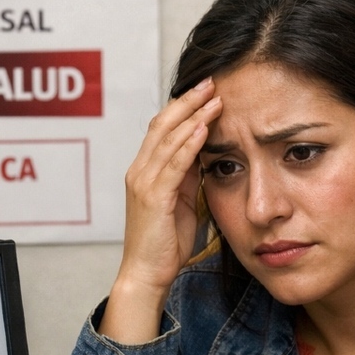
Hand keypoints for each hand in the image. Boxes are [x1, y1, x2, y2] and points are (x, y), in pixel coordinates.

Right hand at [101, 77, 222, 343]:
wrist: (147, 273)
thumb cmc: (165, 244)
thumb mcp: (181, 203)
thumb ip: (188, 178)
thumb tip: (204, 155)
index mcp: (146, 171)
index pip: (161, 128)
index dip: (183, 106)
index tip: (206, 90)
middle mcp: (140, 171)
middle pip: (162, 124)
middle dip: (188, 100)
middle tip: (211, 81)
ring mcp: (144, 183)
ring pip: (167, 138)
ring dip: (193, 115)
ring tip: (214, 97)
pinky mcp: (153, 197)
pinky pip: (172, 163)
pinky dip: (188, 143)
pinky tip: (204, 127)